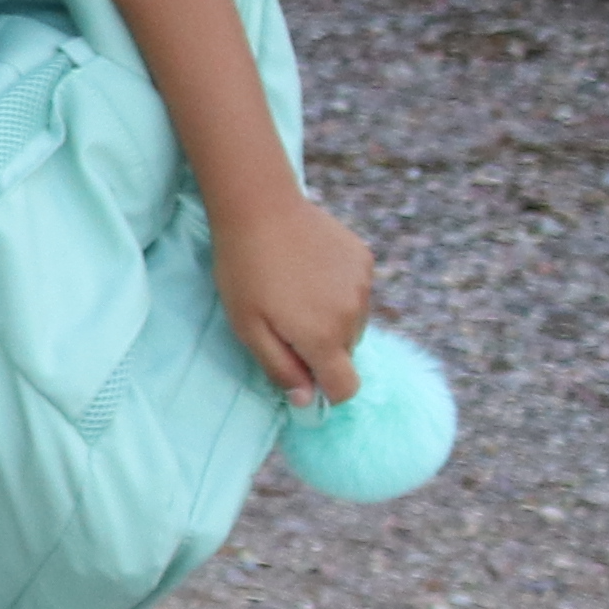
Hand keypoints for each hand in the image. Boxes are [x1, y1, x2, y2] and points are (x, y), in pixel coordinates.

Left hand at [213, 193, 375, 404]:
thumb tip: (307, 401)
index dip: (325, 390)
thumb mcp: (248, 328)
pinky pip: (356, 291)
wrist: (260, 207)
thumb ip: (280, 369)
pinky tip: (309, 268)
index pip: (346, 388)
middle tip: (283, 320)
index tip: (302, 373)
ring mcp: (363, 285)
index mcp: (324, 338)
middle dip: (320, 348)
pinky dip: (338, 290)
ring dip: (330, 318)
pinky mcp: (364, 259)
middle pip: (346, 353)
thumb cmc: (244, 271)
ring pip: (353, 322)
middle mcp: (353, 315)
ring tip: (294, 290)